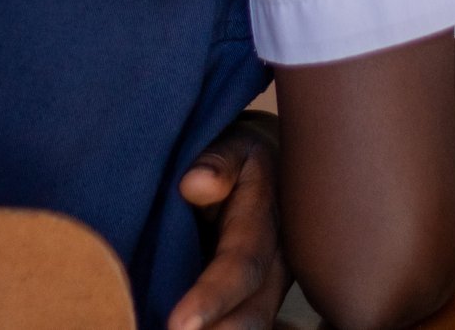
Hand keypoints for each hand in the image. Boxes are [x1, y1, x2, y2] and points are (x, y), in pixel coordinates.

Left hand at [170, 111, 288, 329]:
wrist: (268, 168)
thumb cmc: (237, 156)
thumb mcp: (232, 144)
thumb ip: (217, 160)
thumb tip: (195, 184)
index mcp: (268, 221)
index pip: (241, 265)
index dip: (212, 296)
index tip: (178, 323)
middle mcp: (276, 263)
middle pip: (252, 315)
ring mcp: (268, 288)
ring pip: (249, 327)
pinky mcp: (252, 301)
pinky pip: (238, 326)